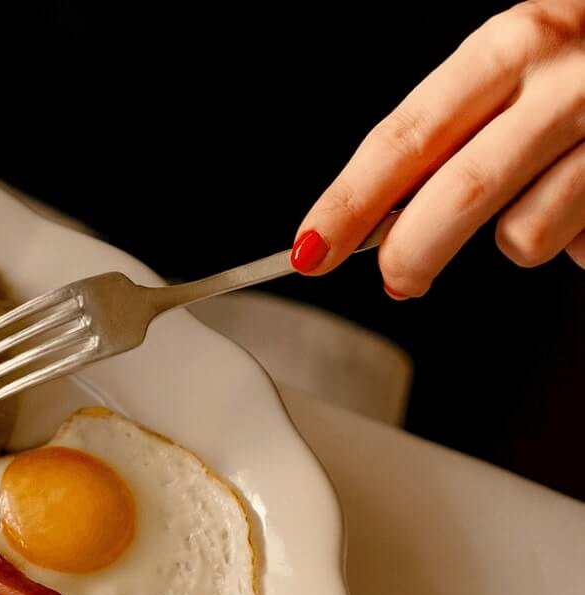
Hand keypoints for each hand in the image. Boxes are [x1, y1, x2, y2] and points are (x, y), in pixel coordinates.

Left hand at [292, 0, 584, 297]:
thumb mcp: (518, 77)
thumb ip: (448, 141)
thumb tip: (365, 221)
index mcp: (512, 42)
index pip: (405, 136)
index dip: (349, 202)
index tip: (310, 248)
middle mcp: (569, 73)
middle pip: (458, 192)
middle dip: (411, 253)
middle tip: (399, 279)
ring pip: (525, 234)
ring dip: (517, 242)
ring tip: (538, 208)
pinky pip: (582, 245)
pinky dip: (578, 240)